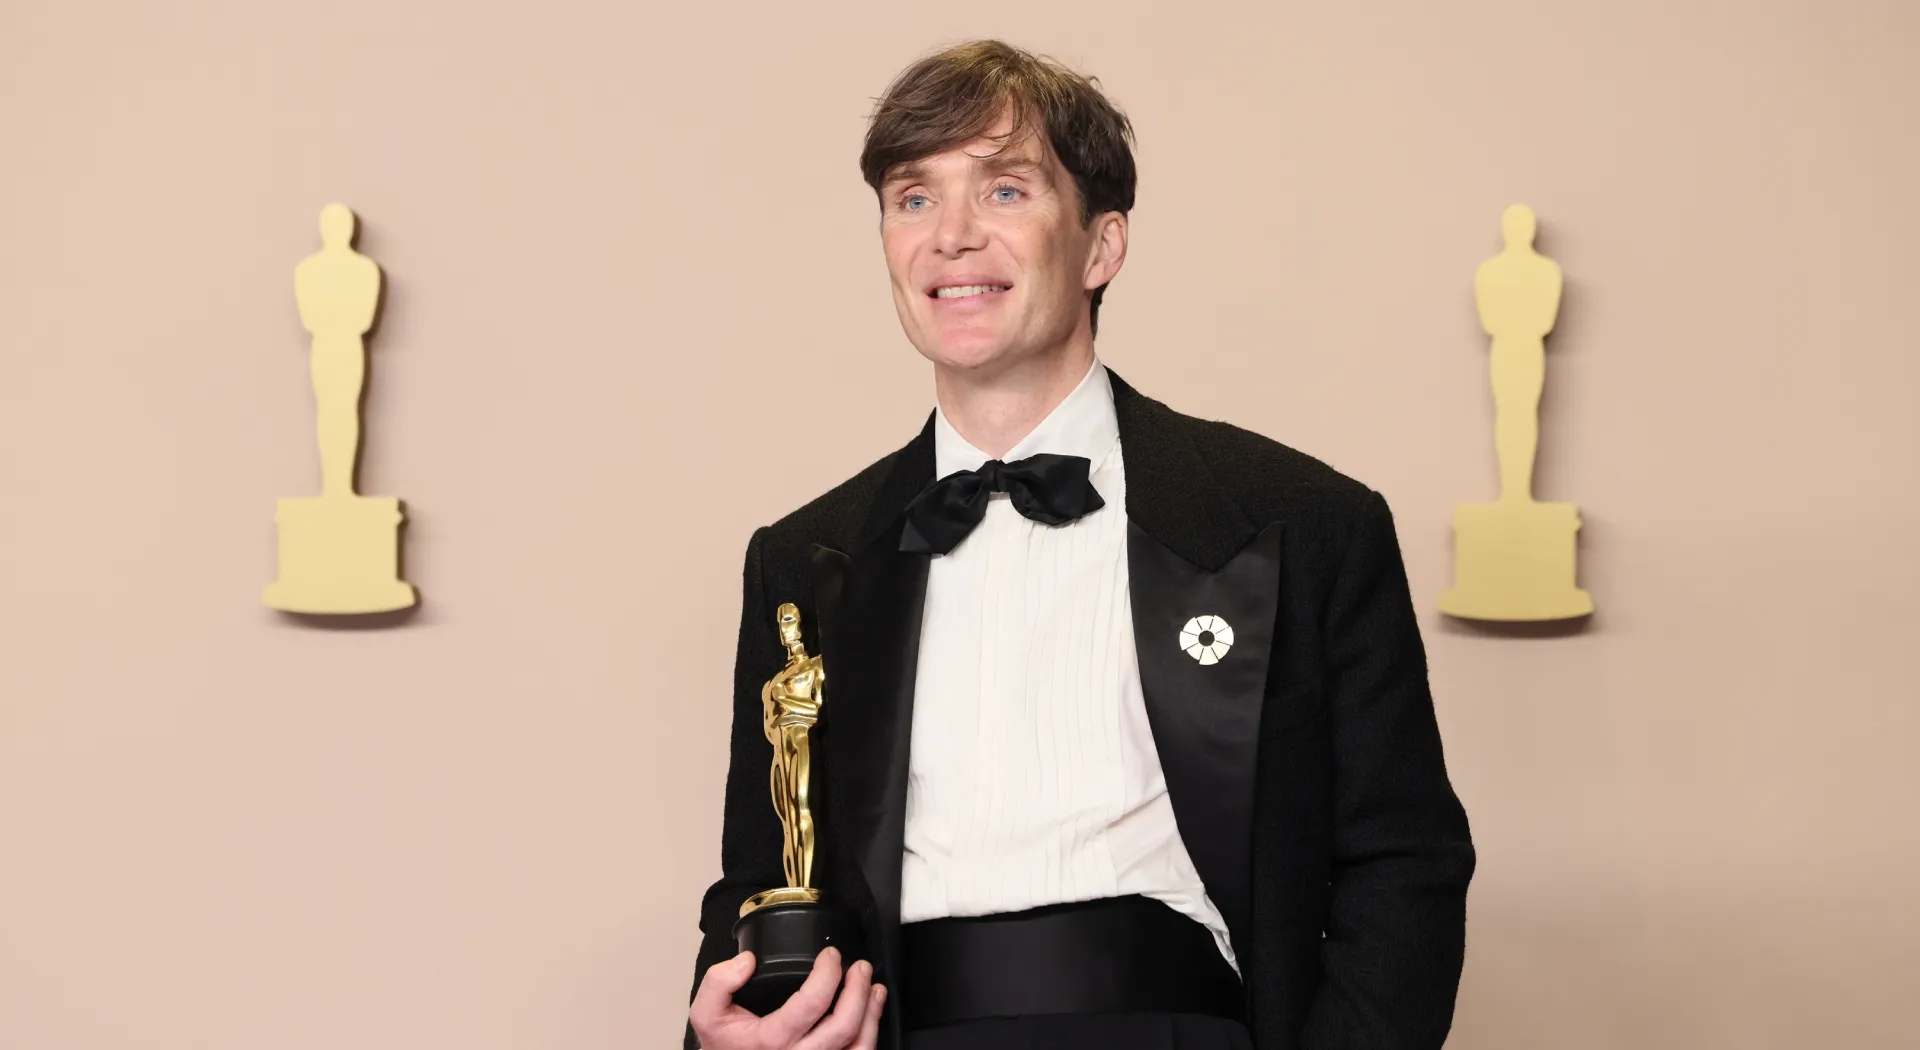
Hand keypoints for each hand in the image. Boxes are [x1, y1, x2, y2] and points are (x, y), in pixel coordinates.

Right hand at [690, 947, 885, 1049]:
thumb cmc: (724, 1045)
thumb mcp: (707, 1013)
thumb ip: (719, 982)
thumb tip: (748, 961)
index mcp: (771, 1042)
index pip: (811, 1003)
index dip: (828, 973)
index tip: (831, 955)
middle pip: (843, 1026)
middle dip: (857, 990)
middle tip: (860, 967)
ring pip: (858, 1046)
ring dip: (871, 1013)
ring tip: (874, 988)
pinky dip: (869, 1035)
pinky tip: (870, 1016)